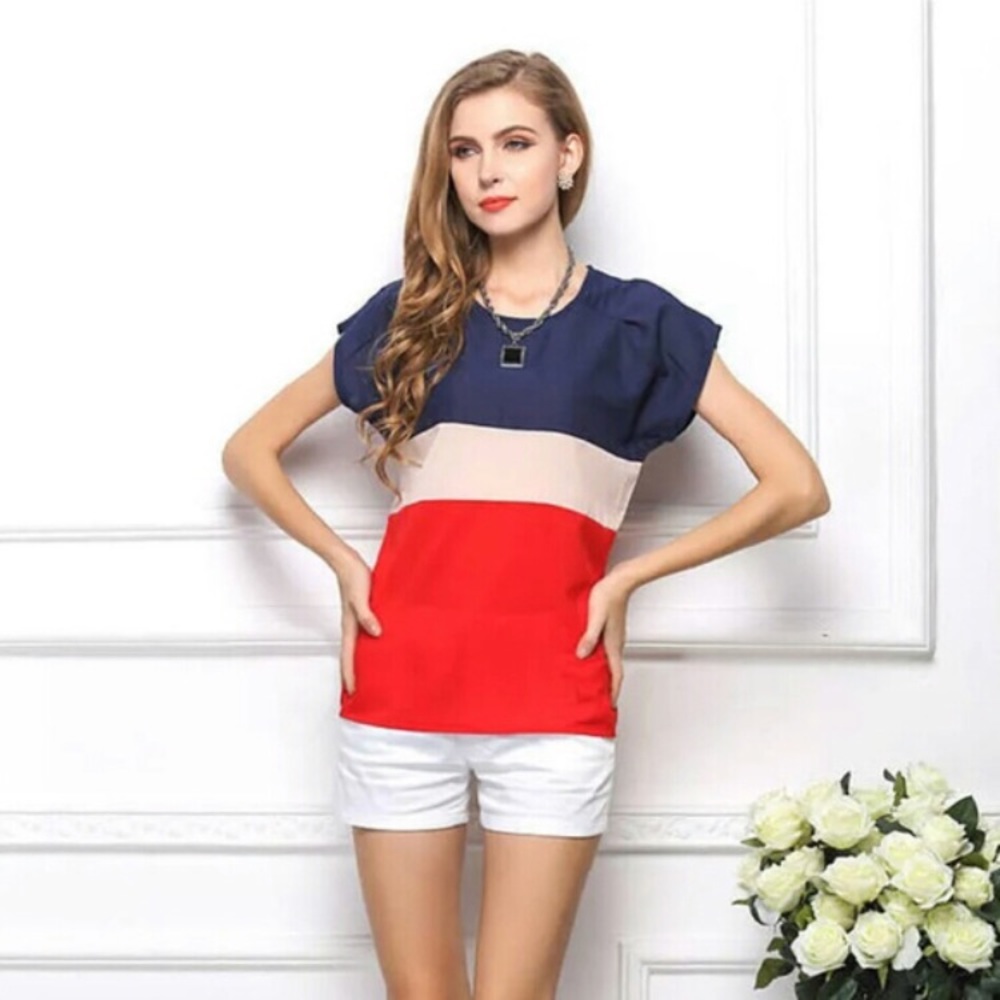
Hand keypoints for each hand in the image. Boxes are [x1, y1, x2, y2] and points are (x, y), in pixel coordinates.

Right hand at [334, 550, 382, 696]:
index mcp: (350, 627)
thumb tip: (376, 633)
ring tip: (371, 675)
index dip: (350, 677)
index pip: (348, 658)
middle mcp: (352, 627)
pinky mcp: (364, 614)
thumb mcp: (362, 598)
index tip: (353, 693)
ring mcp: (357, 621)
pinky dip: (370, 646)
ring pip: (359, 648)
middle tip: (362, 692)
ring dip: (362, 662)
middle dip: (354, 675)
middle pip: (351, 657)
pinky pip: (366, 635)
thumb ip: (368, 615)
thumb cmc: (353, 578)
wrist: (348, 563)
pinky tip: (380, 646)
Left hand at [575, 568, 634, 708]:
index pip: (616, 674)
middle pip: (614, 671)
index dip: (613, 692)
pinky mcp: (610, 629)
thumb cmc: (608, 596)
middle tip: (602, 700)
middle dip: (609, 687)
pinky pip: (606, 650)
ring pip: (610, 661)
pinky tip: (590, 656)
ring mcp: (614, 637)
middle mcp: (615, 643)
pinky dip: (600, 659)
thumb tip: (582, 655)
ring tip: (595, 683)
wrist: (619, 581)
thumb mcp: (595, 617)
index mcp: (613, 644)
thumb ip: (589, 637)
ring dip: (604, 674)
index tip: (611, 706)